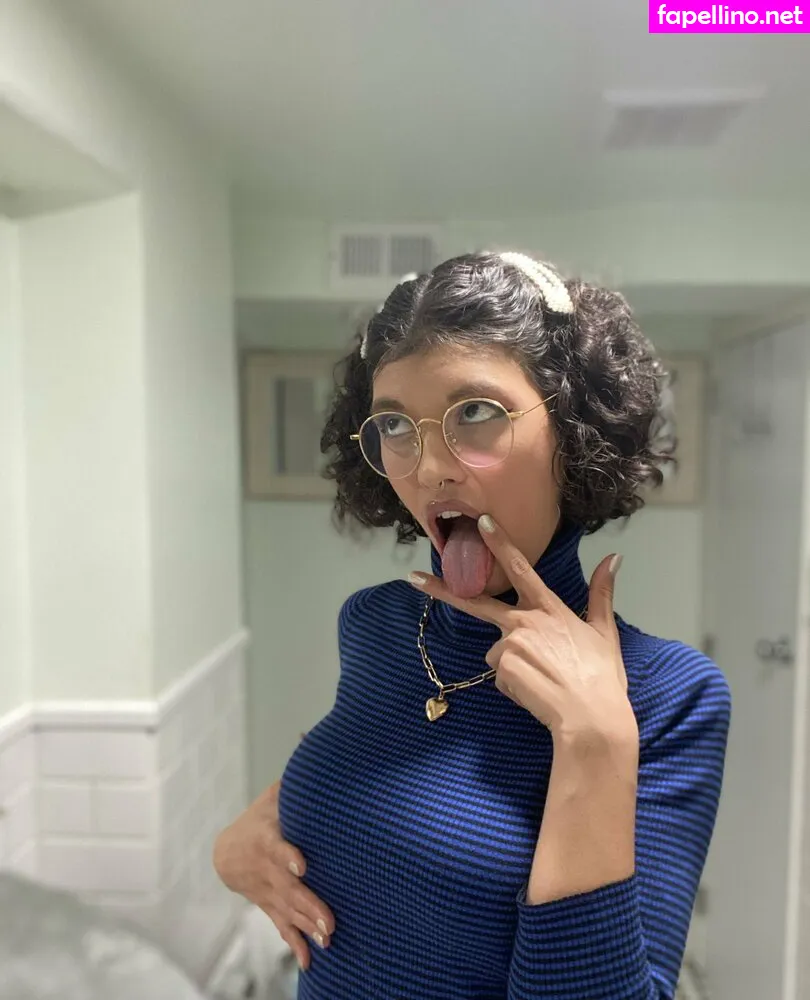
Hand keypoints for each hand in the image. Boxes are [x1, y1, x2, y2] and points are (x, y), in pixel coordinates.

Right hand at [213, 781, 334, 970]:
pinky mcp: (271, 907)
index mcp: (266, 839)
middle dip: (308, 903)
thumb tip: (310, 738)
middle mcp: (266, 870)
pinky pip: (283, 927)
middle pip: (288, 888)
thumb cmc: (260, 820)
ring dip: (308, 924)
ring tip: (329, 937)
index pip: (276, 847)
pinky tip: (311, 961)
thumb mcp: (274, 797)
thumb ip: (295, 778)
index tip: (301, 865)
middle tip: (329, 918)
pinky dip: (296, 944)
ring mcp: (268, 892)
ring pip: (289, 910)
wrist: (228, 854)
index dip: (286, 856)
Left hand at [409, 515, 635, 742]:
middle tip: (412, 577)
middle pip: (475, 601)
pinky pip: (500, 675)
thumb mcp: (605, 632)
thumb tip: (613, 558)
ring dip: (513, 665)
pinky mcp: (500, 668)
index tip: (481, 522)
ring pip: (498, 651)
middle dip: (441, 588)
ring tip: (544, 680)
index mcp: (548, 608)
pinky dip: (514, 684)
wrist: (591, 718)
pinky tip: (536, 692)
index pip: (521, 568)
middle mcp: (523, 621)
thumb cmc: (602, 677)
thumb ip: (601, 593)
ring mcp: (509, 644)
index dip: (501, 543)